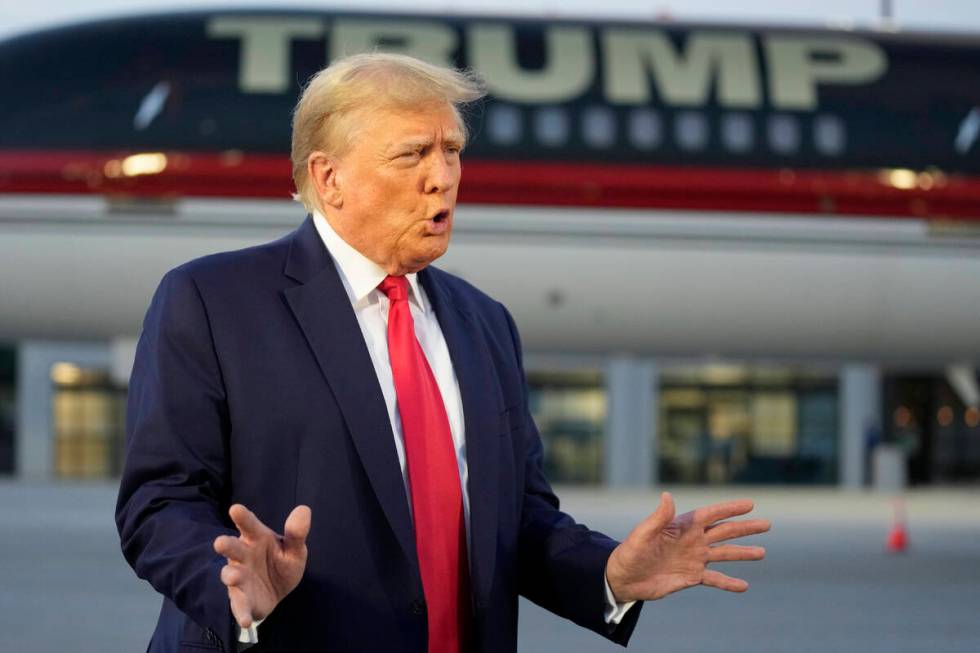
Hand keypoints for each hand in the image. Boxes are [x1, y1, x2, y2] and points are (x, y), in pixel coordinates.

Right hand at [213, 504, 311, 628]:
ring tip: (233, 576)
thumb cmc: (281, 563)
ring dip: (231, 575)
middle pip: (233, 547)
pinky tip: (246, 620)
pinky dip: (241, 612)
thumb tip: (304, 510)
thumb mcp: (294, 549)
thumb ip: (297, 532)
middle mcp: (243, 555)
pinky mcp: (241, 599)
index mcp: (256, 538)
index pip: (249, 525)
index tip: (235, 509)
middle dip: (226, 545)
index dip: (242, 517)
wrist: (277, 592)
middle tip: (220, 542)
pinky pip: (239, 605)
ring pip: (230, 574)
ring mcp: (239, 577)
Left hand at [606, 492, 768, 602]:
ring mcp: (694, 559)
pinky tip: (744, 586)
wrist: (625, 578)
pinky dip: (729, 583)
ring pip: (724, 554)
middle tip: (767, 524)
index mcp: (683, 526)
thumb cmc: (631, 552)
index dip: (730, 509)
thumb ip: (659, 517)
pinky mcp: (692, 577)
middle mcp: (693, 540)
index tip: (750, 504)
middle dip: (745, 528)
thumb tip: (667, 495)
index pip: (712, 515)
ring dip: (742, 553)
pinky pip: (715, 579)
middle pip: (724, 532)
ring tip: (762, 552)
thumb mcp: (643, 533)